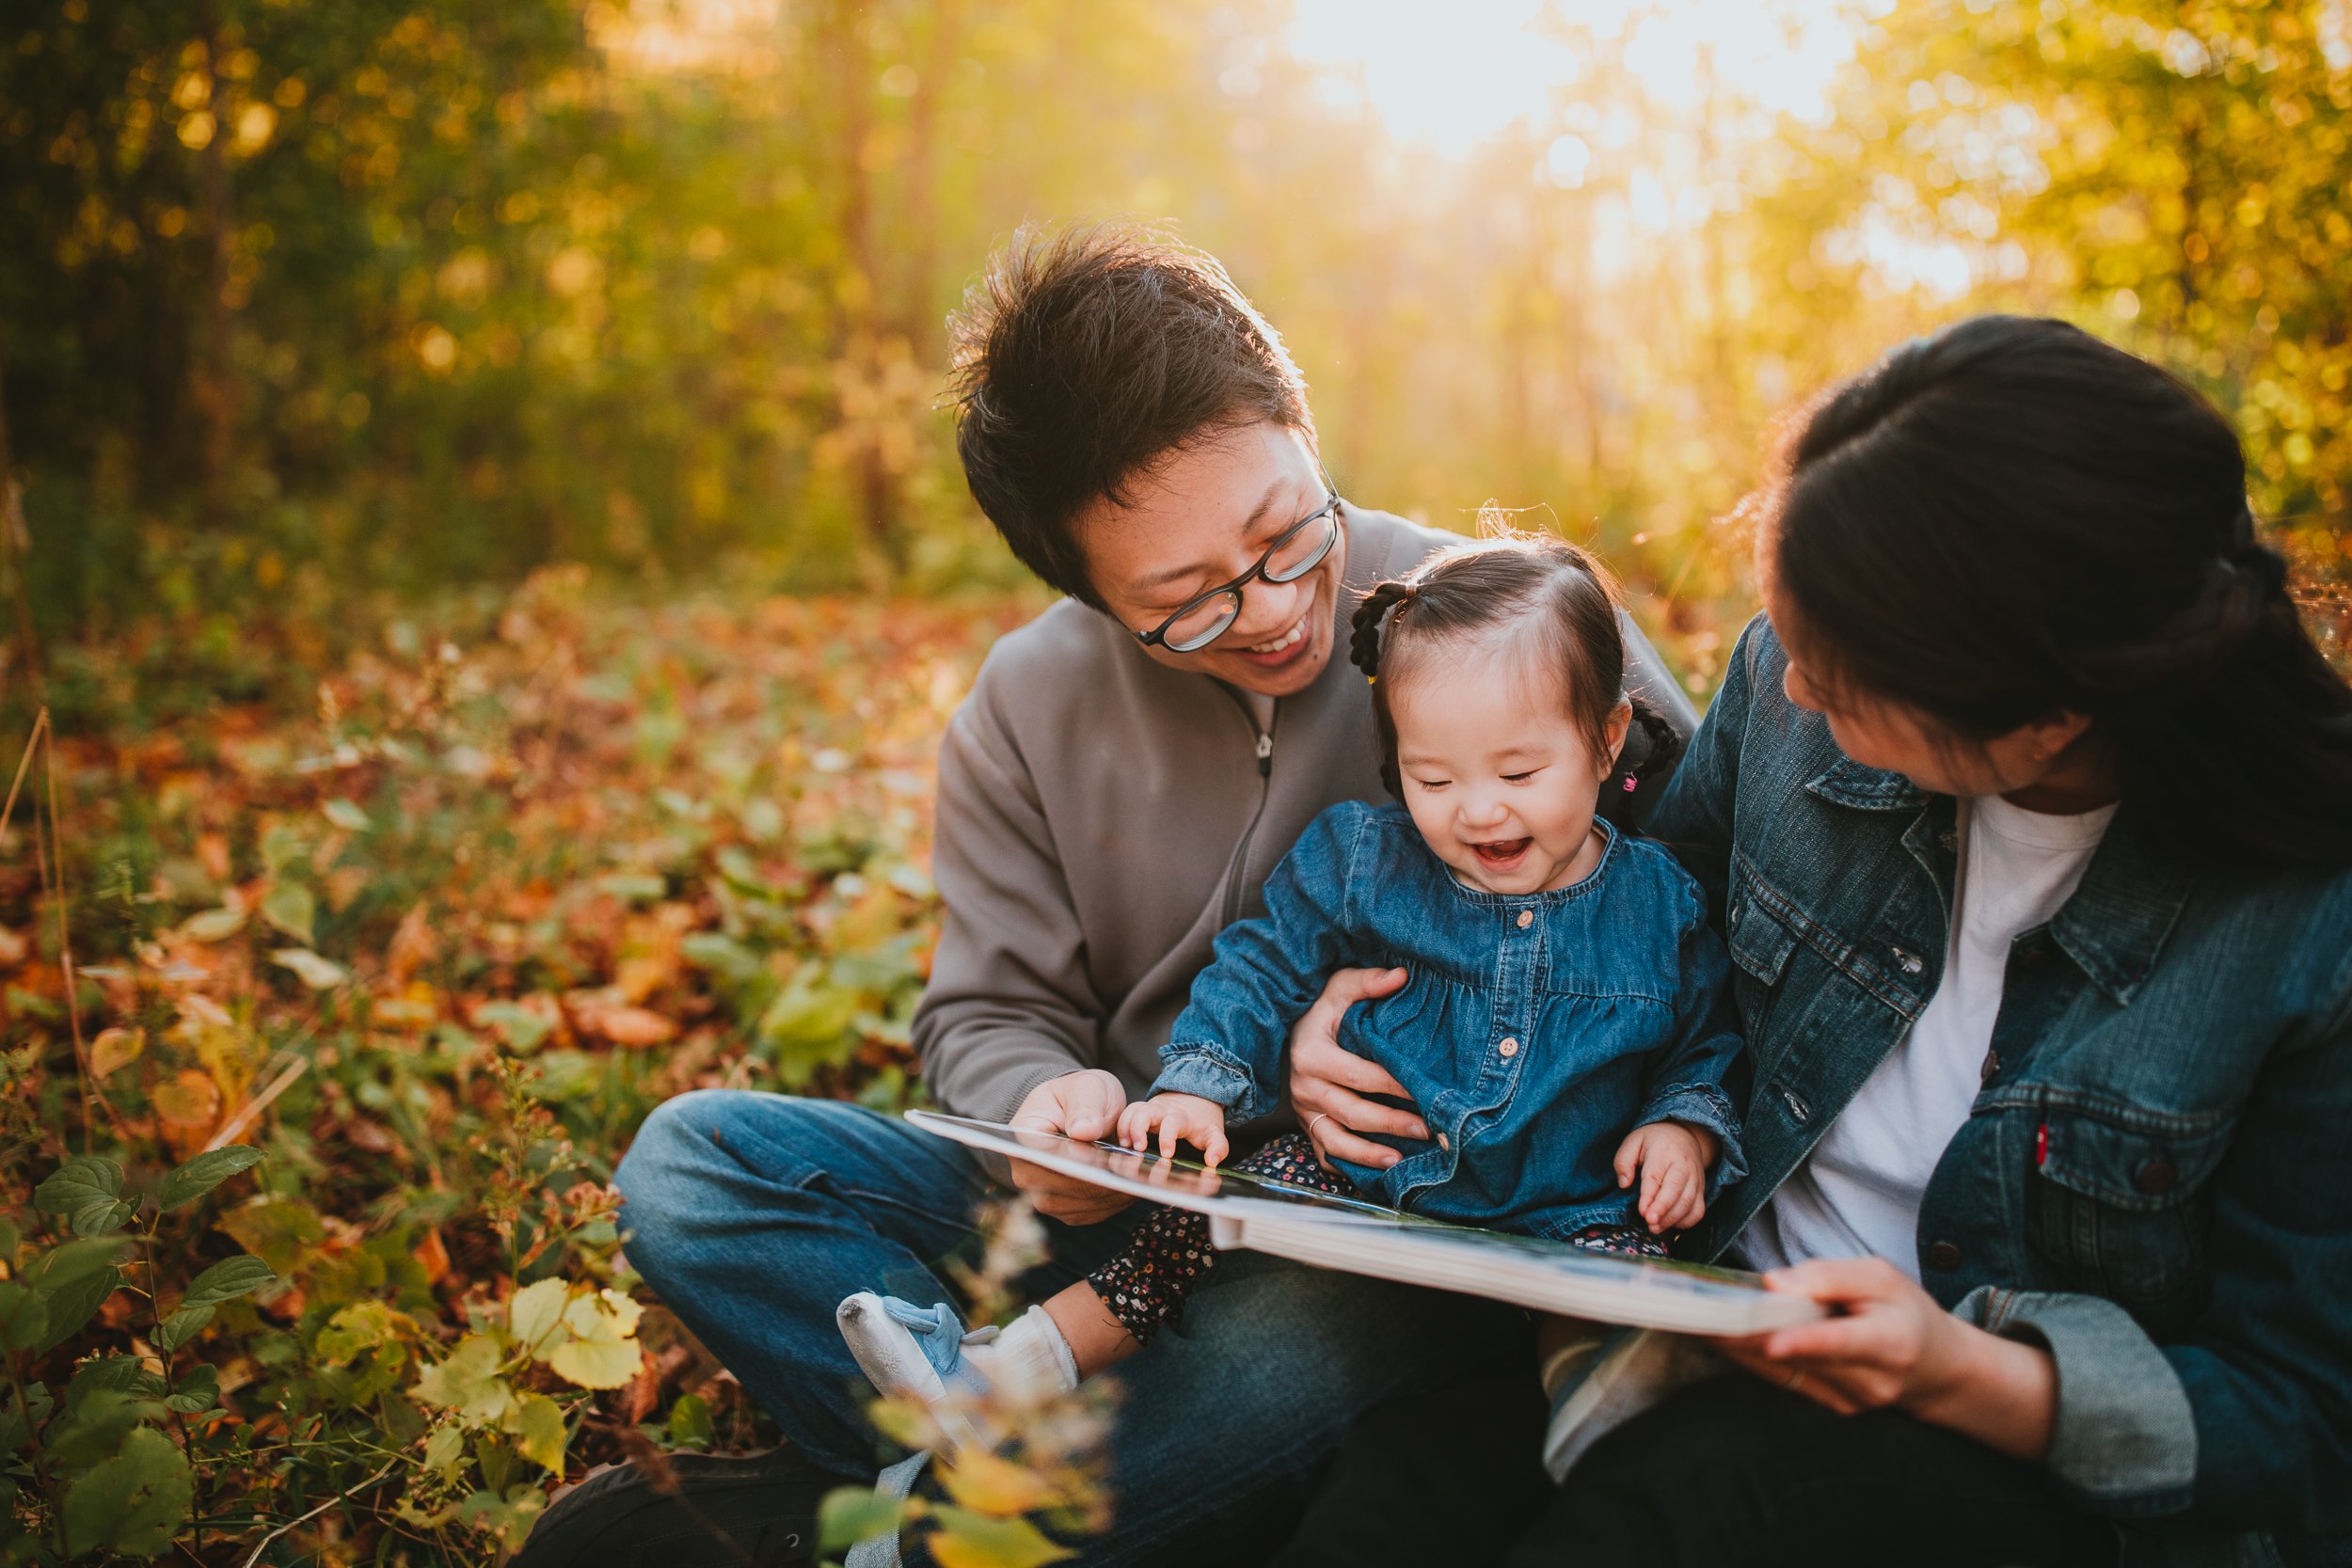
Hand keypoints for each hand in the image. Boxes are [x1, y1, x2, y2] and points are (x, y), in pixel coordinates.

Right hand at [1007, 1069, 1133, 1224]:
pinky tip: (1140, 1181)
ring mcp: (1047, 1197)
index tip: (1111, 1158)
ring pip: (1087, 1203)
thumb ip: (1084, 1107)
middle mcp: (1027, 1175)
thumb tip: (1084, 1131)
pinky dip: (1121, 1197)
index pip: (1049, 1158)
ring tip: (1145, 1173)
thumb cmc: (1078, 1095)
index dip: (1080, 1162)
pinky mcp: (1071, 1210)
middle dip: (1106, 1179)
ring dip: (1118, 1190)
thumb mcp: (1084, 1088)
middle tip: (1139, 1168)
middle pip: (1069, 1187)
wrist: (1079, 1109)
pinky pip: (1098, 1210)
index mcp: (1022, 1139)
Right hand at [1115, 1093, 1231, 1166]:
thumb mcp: (1215, 1132)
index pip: (1172, 1123)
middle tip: (1138, 1149)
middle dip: (1137, 1129)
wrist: (1196, 1095)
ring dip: (1125, 1128)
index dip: (1167, 1138)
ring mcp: (1151, 1108)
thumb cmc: (1202, 1118)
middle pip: (1144, 1112)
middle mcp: (1163, 1110)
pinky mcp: (1142, 1110)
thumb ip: (1218, 1147)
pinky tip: (1123, 1142)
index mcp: (1182, 1117)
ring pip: (1132, 1110)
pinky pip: (1127, 1113)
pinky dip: (1121, 1126)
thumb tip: (1212, 1162)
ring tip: (1125, 1146)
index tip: (1167, 1155)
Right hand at [1287, 966, 1428, 1170]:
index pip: (1357, 1074)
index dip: (1391, 1084)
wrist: (1292, 1027)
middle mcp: (1304, 1086)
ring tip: (1400, 1160)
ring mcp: (1303, 1109)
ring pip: (1335, 1140)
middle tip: (1426, 1129)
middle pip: (1351, 1112)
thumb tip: (1401, 977)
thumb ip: (1368, 982)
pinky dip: (1349, 1164)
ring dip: (1369, 1154)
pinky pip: (1325, 1151)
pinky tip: (1375, 1169)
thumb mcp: (1339, 986)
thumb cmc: (1321, 1007)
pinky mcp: (1306, 1124)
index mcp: (1311, 1054)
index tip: (1423, 1089)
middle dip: (1390, 1123)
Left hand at [1613, 1120, 1714, 1233]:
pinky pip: (1698, 1211)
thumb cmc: (1653, 1142)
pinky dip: (1686, 1222)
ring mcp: (1695, 1180)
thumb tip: (1623, 1184)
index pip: (1656, 1176)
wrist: (1684, 1136)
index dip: (1649, 1195)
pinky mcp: (1700, 1191)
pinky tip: (1669, 1224)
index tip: (1642, 1211)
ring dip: (1672, 1219)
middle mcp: (1683, 1167)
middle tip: (1650, 1222)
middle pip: (1676, 1190)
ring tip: (1654, 1228)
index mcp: (1664, 1153)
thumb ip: (1623, 1161)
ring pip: (1688, 1203)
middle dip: (1663, 1209)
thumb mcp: (1633, 1141)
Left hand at [1711, 1256, 2056, 1461]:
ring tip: (1690, 1318)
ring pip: (1780, 1370)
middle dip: (1744, 1333)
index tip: (1771, 1340)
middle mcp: (1869, 1381)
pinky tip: (1715, 1334)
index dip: (1804, 1342)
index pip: (1841, 1343)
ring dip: (1734, 1345)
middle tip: (1694, 1311)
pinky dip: (1748, 1355)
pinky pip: (1781, 1379)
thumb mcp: (1881, 1278)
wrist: (1934, 1369)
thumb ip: (1831, 1277)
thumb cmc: (1906, 1312)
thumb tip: (1775, 1283)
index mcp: (1889, 1341)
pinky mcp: (1830, 1406)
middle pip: (1797, 1356)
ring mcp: (1848, 1401)